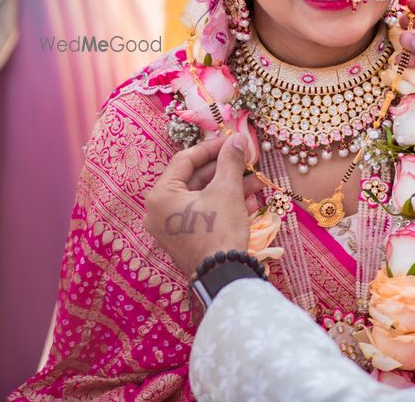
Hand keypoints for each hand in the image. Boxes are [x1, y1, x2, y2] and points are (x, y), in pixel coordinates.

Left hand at [143, 135, 262, 276]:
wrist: (222, 276)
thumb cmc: (219, 229)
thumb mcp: (227, 190)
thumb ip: (231, 161)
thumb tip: (239, 138)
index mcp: (160, 195)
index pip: (185, 160)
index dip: (212, 147)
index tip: (233, 140)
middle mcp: (158, 211)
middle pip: (194, 179)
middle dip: (225, 169)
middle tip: (247, 160)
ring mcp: (169, 227)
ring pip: (202, 196)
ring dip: (229, 186)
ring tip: (256, 181)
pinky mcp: (183, 239)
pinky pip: (203, 212)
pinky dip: (223, 204)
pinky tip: (250, 200)